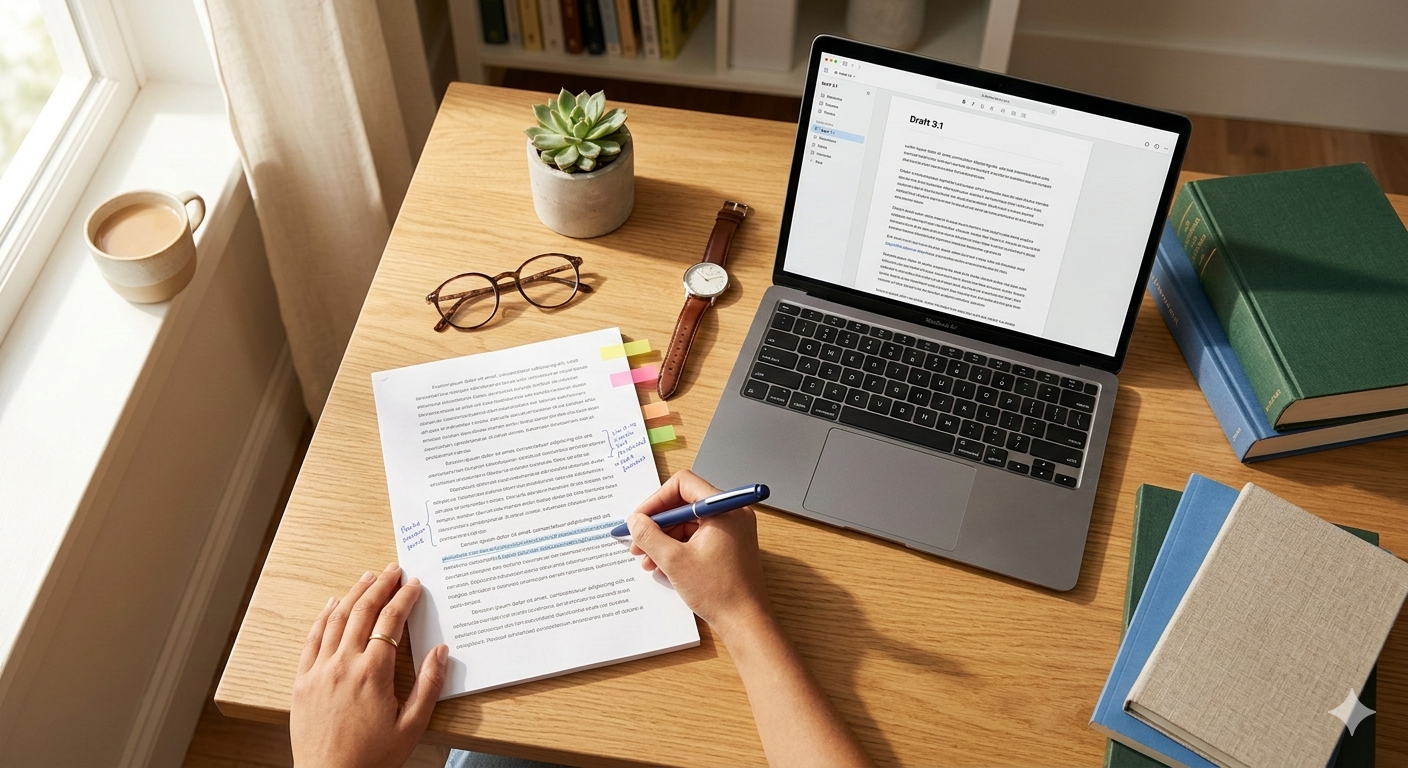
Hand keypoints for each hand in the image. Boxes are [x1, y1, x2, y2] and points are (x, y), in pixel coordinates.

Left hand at [290, 563, 448, 767]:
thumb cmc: (372, 758)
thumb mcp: (412, 726)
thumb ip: (429, 686)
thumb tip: (441, 652)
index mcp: (373, 674)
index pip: (391, 622)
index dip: (404, 598)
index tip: (414, 585)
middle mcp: (343, 665)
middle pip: (363, 611)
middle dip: (380, 586)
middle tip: (393, 570)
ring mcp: (319, 671)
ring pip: (336, 619)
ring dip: (353, 594)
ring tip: (367, 578)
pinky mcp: (302, 681)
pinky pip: (312, 639)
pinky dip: (323, 617)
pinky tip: (332, 605)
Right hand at [626, 470, 771, 641]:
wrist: (745, 622)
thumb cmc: (720, 592)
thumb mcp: (674, 561)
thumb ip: (649, 536)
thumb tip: (635, 521)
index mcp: (724, 509)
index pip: (683, 485)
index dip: (656, 501)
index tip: (639, 519)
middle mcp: (731, 514)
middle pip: (684, 504)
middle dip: (658, 524)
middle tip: (638, 541)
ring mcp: (732, 530)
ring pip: (689, 523)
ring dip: (665, 539)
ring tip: (648, 559)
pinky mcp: (729, 545)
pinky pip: (698, 537)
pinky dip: (678, 548)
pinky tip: (663, 565)